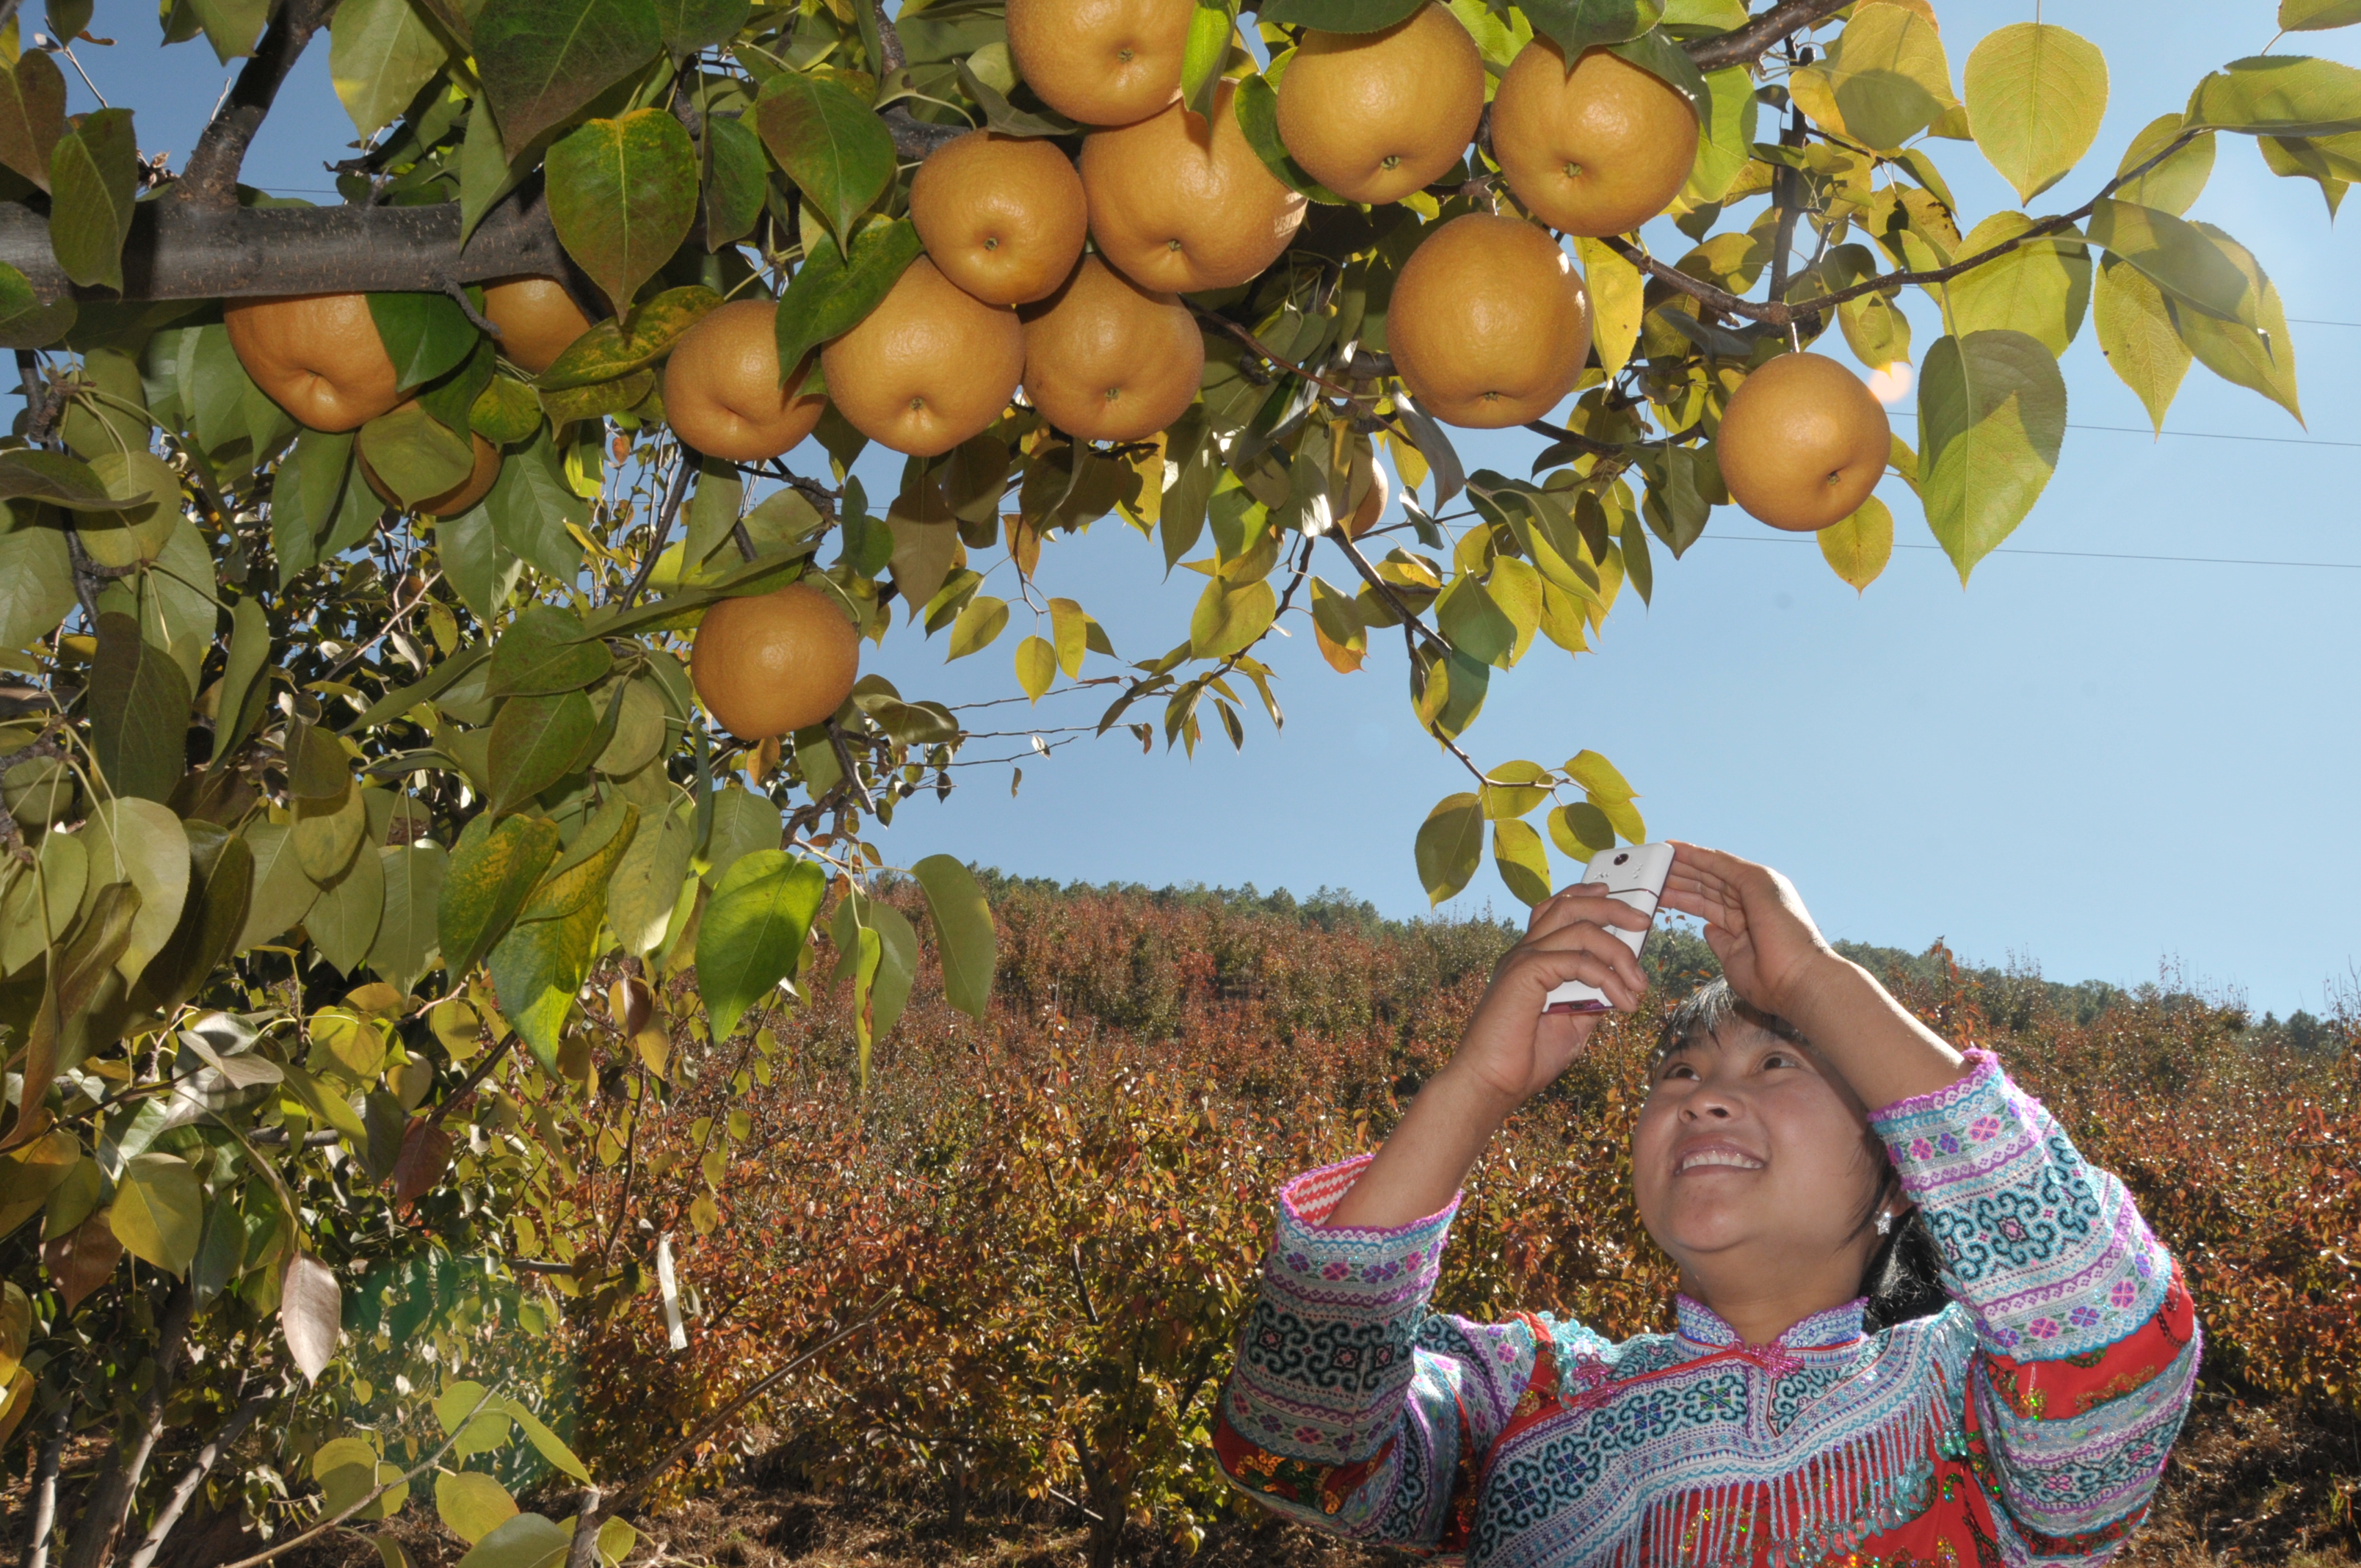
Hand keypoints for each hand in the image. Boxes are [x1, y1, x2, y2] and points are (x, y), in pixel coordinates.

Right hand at [1446, 883, 1650, 1108]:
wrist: (1491, 1084)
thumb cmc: (1526, 1058)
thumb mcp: (1573, 1023)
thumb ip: (1592, 998)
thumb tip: (1621, 983)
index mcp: (1530, 959)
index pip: (1556, 909)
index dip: (1588, 898)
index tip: (1622, 904)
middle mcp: (1523, 952)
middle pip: (1568, 904)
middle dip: (1612, 907)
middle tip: (1643, 922)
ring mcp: (1521, 959)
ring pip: (1579, 927)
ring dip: (1618, 951)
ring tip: (1639, 983)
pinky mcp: (1524, 972)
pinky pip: (1577, 961)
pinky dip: (1607, 978)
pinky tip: (1622, 1002)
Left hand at [1661, 843, 1837, 1019]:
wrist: (1799, 984)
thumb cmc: (1772, 981)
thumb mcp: (1734, 960)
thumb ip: (1721, 942)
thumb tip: (1708, 928)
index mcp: (1749, 918)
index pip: (1709, 901)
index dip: (1683, 895)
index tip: (1659, 891)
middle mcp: (1754, 898)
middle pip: (1707, 883)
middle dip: (1678, 876)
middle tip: (1649, 869)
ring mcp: (1758, 887)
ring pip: (1712, 869)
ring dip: (1683, 862)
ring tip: (1656, 854)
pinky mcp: (1758, 880)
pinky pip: (1720, 863)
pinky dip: (1697, 855)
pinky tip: (1676, 849)